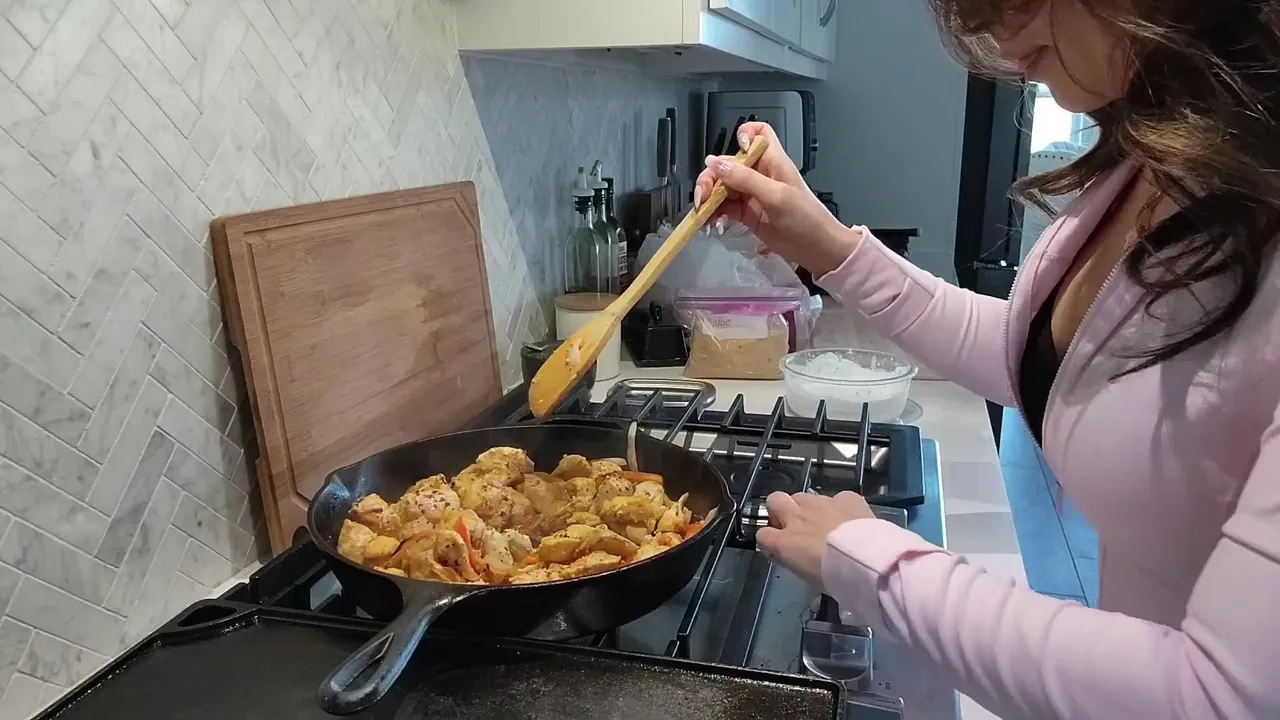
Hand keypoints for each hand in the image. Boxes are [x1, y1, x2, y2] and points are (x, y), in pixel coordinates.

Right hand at [694, 122, 860, 276]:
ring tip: (703, 215)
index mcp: (772, 162)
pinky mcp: (747, 214)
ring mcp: (752, 195)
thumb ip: (745, 179)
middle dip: (711, 178)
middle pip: (728, 164)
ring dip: (709, 198)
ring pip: (722, 187)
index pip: (758, 133)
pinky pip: (725, 208)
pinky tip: (712, 223)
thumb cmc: (806, 219)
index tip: (734, 151)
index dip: (744, 135)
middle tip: (702, 198)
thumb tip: (714, 162)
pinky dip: (715, 214)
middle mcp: (760, 174)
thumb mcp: (776, 196)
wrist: (819, 251)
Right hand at [756, 491, 874, 588]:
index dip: (770, 540)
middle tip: (794, 525)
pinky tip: (850, 518)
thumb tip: (796, 556)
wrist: (866, 560)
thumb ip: (797, 561)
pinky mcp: (845, 497)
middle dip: (780, 509)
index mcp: (785, 542)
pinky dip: (841, 507)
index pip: (762, 535)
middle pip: (775, 500)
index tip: (779, 548)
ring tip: (825, 522)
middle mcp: (797, 517)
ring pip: (804, 496)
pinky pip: (837, 498)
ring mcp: (821, 503)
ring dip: (810, 508)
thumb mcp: (808, 577)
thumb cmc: (835, 578)